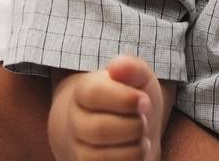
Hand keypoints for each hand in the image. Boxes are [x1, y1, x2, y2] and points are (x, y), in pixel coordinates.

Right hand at [50, 55, 165, 160]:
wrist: (122, 129)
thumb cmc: (131, 100)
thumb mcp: (138, 79)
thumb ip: (132, 68)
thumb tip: (118, 67)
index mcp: (82, 91)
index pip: (93, 94)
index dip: (125, 99)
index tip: (144, 101)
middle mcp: (74, 121)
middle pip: (99, 129)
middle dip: (133, 127)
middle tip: (143, 121)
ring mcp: (78, 147)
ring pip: (101, 156)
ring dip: (134, 148)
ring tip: (140, 137)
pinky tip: (134, 151)